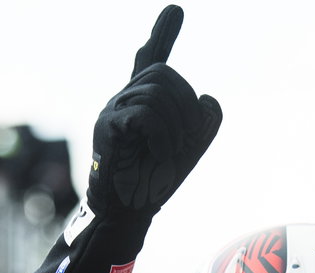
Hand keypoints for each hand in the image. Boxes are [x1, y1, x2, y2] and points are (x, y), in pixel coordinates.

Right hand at [88, 5, 222, 219]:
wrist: (130, 210)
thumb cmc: (155, 181)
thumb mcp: (191, 147)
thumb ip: (204, 120)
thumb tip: (207, 98)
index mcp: (143, 100)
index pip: (152, 58)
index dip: (164, 33)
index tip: (176, 9)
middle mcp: (124, 98)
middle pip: (164, 75)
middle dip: (186, 106)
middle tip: (186, 139)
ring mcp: (113, 110)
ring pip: (157, 95)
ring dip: (176, 127)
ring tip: (171, 153)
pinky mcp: (107, 127)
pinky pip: (145, 115)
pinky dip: (164, 136)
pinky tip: (162, 153)